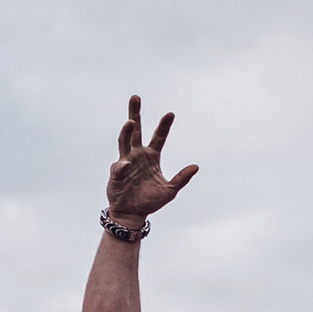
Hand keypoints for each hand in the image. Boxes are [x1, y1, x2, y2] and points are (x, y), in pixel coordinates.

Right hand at [106, 94, 199, 222]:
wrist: (132, 214)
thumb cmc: (150, 201)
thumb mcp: (170, 190)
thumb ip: (182, 178)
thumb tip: (196, 166)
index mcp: (151, 156)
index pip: (159, 137)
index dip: (164, 126)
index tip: (171, 114)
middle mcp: (138, 155)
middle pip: (136, 130)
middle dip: (135, 113)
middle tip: (135, 97)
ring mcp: (126, 162)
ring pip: (124, 142)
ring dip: (126, 132)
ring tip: (129, 122)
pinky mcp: (116, 174)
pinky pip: (119, 168)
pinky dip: (123, 166)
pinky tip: (126, 165)